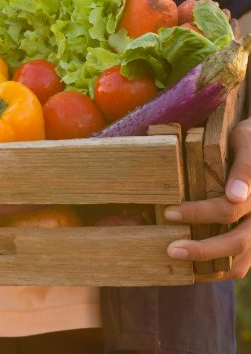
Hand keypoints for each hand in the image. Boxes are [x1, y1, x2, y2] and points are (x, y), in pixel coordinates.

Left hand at [163, 118, 250, 279]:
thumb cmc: (247, 140)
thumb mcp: (245, 141)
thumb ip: (243, 166)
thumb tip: (236, 196)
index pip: (229, 208)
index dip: (199, 213)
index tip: (169, 212)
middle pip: (238, 242)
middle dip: (203, 249)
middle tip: (171, 249)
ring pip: (242, 262)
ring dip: (210, 266)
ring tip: (179, 263)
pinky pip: (241, 265)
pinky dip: (218, 271)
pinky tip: (192, 271)